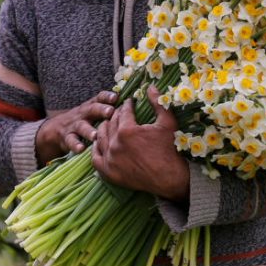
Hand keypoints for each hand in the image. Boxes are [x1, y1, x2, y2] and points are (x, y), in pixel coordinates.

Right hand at [34, 91, 117, 163]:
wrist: (57, 129)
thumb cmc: (85, 120)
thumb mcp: (95, 111)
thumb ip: (110, 108)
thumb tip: (133, 106)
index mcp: (92, 105)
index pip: (100, 98)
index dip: (107, 96)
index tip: (116, 97)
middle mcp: (84, 113)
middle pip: (92, 109)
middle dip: (101, 110)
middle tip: (110, 112)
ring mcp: (75, 125)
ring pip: (82, 126)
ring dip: (89, 130)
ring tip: (95, 135)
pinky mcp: (67, 137)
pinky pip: (71, 141)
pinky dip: (76, 145)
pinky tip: (81, 149)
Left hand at [92, 86, 189, 201]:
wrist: (169, 178)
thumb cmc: (170, 149)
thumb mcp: (167, 123)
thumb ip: (158, 103)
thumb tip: (151, 86)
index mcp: (127, 130)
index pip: (123, 112)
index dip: (127, 105)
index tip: (130, 103)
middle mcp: (115, 144)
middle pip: (110, 124)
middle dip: (116, 115)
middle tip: (121, 113)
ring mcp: (110, 159)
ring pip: (101, 138)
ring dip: (104, 129)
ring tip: (109, 125)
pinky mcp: (109, 172)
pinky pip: (95, 157)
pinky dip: (96, 149)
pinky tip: (100, 143)